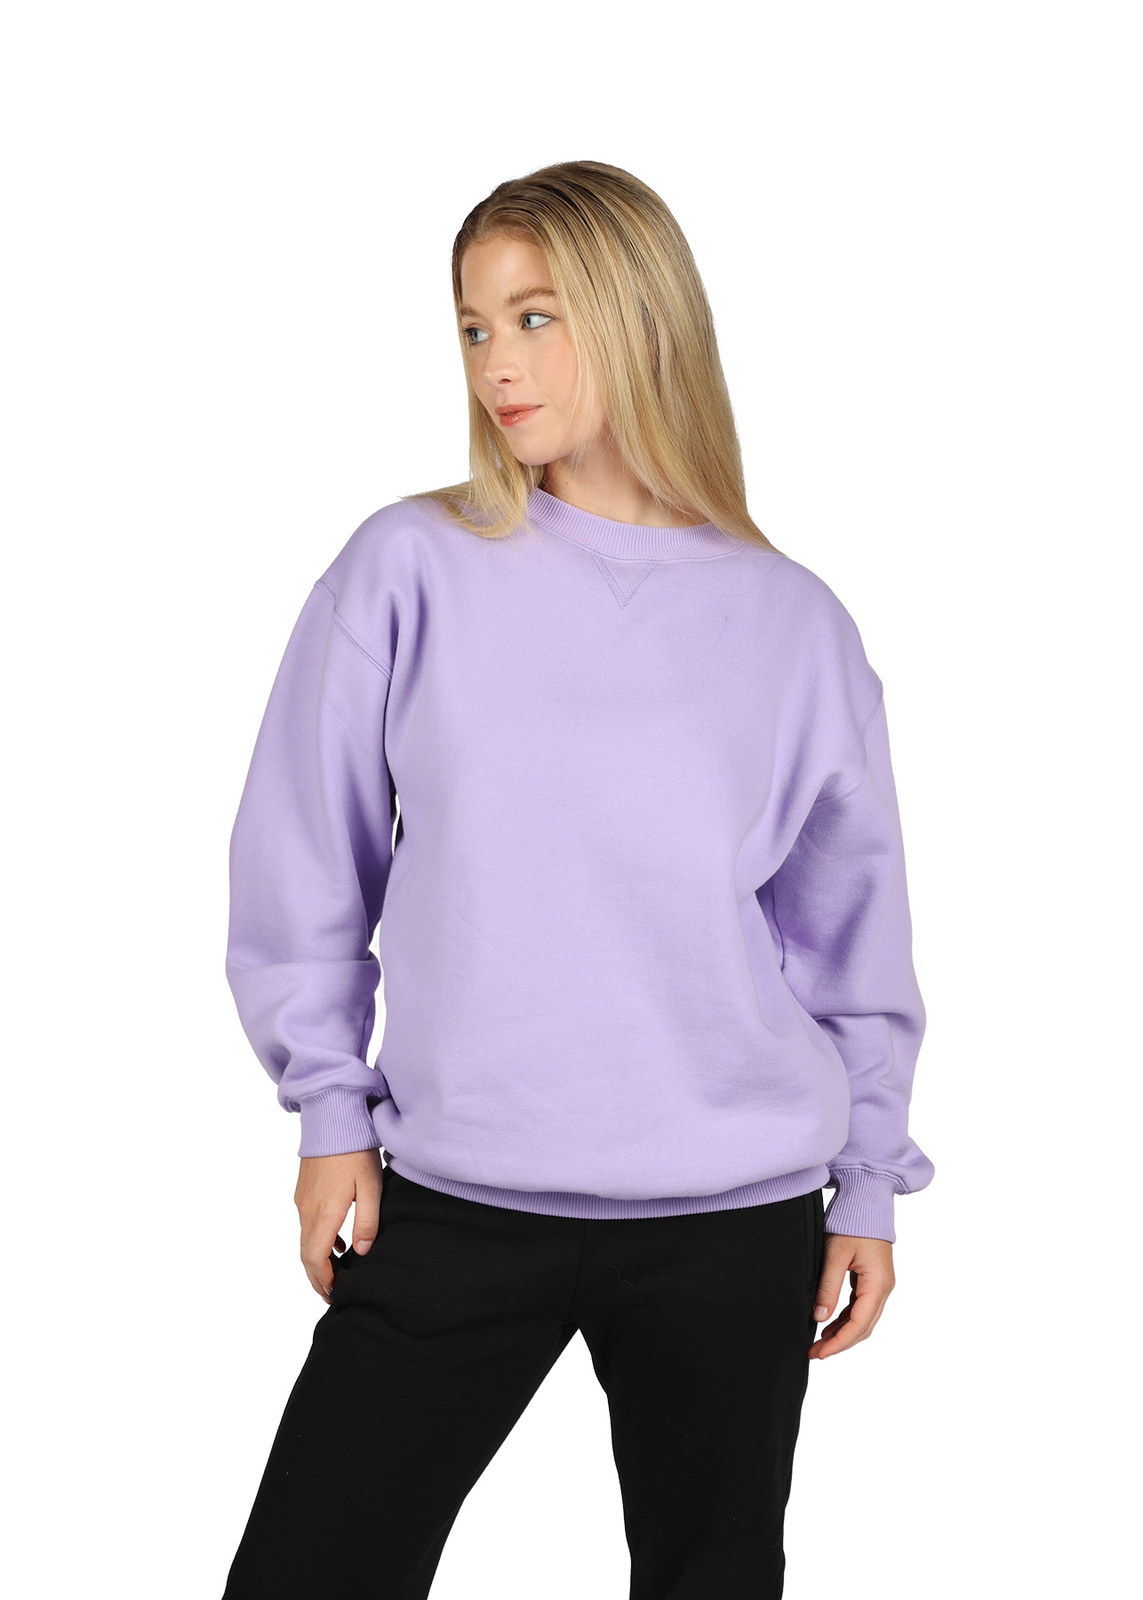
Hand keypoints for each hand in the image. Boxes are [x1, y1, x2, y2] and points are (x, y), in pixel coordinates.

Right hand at [294, 1149, 384, 1304]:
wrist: (332, 1117)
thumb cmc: (355, 1150)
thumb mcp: (371, 1186)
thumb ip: (367, 1222)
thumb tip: (361, 1253)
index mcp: (324, 1212)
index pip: (316, 1258)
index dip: (323, 1280)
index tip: (334, 1293)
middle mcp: (307, 1209)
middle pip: (305, 1255)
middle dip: (317, 1278)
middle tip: (331, 1294)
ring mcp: (302, 1200)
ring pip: (304, 1240)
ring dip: (316, 1261)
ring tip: (335, 1274)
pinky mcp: (303, 1191)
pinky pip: (306, 1224)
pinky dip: (316, 1241)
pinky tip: (336, 1242)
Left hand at [808, 1233, 894, 1359]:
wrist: (866, 1200)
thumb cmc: (852, 1222)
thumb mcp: (835, 1254)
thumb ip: (828, 1287)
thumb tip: (819, 1318)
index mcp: (878, 1284)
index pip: (859, 1324)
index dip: (839, 1342)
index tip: (819, 1353)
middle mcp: (883, 1288)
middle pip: (863, 1327)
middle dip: (840, 1343)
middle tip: (815, 1353)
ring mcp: (880, 1284)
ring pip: (863, 1319)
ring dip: (843, 1333)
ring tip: (819, 1344)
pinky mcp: (872, 1279)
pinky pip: (860, 1307)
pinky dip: (846, 1319)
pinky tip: (830, 1323)